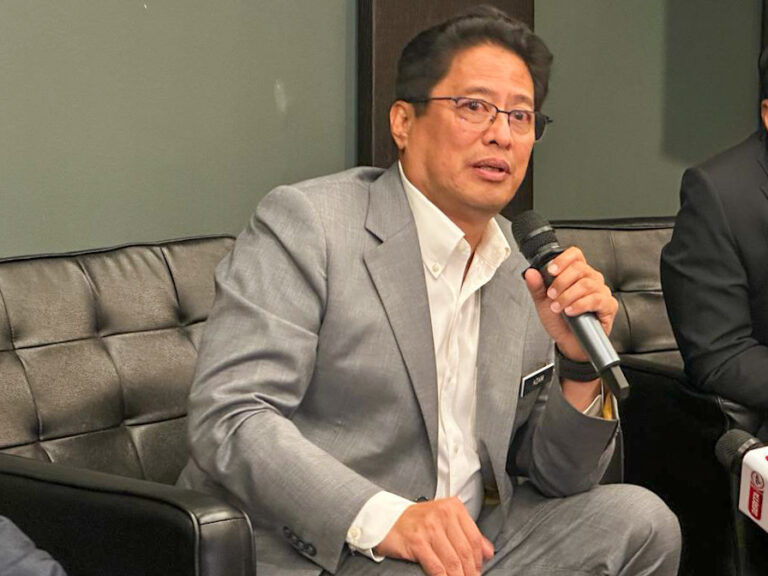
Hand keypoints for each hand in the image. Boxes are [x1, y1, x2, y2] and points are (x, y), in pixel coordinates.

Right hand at [374, 497, 493, 575]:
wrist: (386, 519)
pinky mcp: (417, 541)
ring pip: (453, 561)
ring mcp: (429, 527)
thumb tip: (488, 552)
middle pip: (465, 551)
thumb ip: (466, 533)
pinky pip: (436, 567)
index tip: (478, 570)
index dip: (479, 559)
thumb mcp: (444, 520)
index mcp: (453, 507)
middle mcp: (442, 514)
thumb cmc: (417, 522)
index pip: (474, 537)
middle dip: (470, 572)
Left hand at [522, 246, 617, 361]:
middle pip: (580, 268)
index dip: (563, 259)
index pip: (575, 255)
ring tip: (558, 307)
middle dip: (561, 282)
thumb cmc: (560, 320)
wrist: (568, 342)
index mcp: (577, 274)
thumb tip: (530, 272)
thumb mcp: (543, 302)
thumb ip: (537, 287)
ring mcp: (601, 291)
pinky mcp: (608, 305)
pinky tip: (570, 311)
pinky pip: (596, 299)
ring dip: (568, 296)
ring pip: (587, 284)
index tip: (551, 271)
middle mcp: (591, 279)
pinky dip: (580, 305)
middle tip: (551, 295)